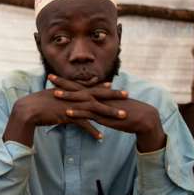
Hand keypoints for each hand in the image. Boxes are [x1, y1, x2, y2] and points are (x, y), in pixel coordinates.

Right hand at [3, 75, 126, 145]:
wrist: (28, 109)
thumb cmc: (35, 104)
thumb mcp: (48, 98)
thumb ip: (56, 97)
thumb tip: (58, 97)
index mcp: (69, 92)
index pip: (88, 88)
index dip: (100, 87)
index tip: (111, 85)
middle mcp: (73, 97)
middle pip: (97, 95)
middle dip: (113, 95)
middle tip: (127, 95)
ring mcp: (72, 106)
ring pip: (95, 109)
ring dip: (110, 113)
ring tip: (123, 117)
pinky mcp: (69, 117)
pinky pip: (84, 125)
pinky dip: (92, 131)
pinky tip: (100, 137)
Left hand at [50, 76, 164, 152]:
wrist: (144, 118)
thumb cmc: (129, 113)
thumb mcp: (112, 106)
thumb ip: (102, 104)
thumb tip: (94, 103)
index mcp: (100, 94)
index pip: (81, 85)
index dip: (67, 81)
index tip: (55, 76)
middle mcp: (99, 97)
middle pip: (78, 88)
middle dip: (63, 83)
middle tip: (49, 76)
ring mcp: (101, 106)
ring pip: (81, 99)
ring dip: (68, 96)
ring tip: (54, 93)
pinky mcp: (104, 116)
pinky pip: (89, 114)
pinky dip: (78, 113)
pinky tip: (68, 112)